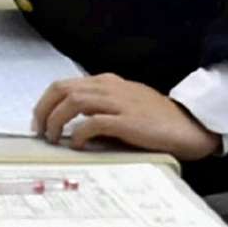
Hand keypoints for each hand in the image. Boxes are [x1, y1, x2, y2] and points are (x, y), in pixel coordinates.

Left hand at [32, 72, 220, 160]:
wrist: (189, 125)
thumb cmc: (156, 119)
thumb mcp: (124, 104)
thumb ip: (100, 107)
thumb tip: (72, 124)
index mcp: (106, 82)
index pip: (64, 84)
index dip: (45, 101)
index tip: (38, 120)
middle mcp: (108, 87)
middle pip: (62, 90)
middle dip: (44, 109)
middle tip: (39, 130)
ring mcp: (117, 102)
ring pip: (73, 102)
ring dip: (56, 120)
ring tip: (53, 138)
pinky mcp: (127, 120)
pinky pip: (92, 122)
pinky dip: (78, 132)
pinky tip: (76, 144)